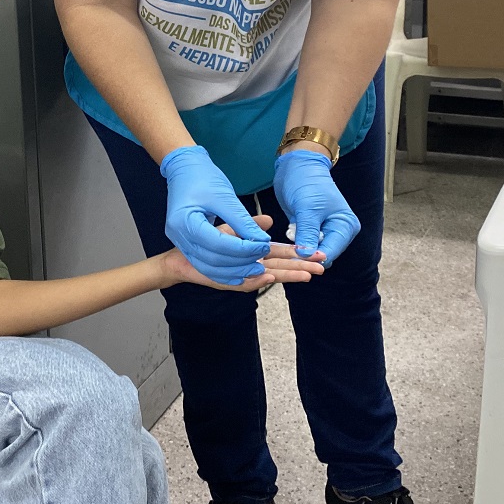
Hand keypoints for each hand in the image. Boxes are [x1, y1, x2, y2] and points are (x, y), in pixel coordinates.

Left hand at [159, 214, 325, 289]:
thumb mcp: (231, 228)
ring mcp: (239, 276)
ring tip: (306, 275)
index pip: (281, 254)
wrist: (181, 257)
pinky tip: (269, 276)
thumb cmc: (205, 241)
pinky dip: (257, 279)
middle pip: (280, 267)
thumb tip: (271, 220)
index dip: (299, 254)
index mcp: (253, 254)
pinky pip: (243, 282)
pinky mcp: (226, 282)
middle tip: (322, 267)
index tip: (318, 252)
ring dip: (286, 275)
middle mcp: (249, 267)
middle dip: (301, 267)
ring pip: (267, 276)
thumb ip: (250, 225)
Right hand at [160, 145, 272, 285]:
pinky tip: (239, 273)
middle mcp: (179, 236)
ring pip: (209, 266)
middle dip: (240, 263)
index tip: (263, 247)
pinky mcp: (187, 243)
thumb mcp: (224, 197)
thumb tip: (261, 240)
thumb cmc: (201, 177)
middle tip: (262, 261)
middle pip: (213, 260)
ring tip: (254, 269)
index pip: (218, 244)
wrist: (184, 168)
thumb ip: (243, 222)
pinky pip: (206, 264)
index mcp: (185, 222)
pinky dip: (223, 270)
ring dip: (233, 271)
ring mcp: (181, 241)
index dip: (243, 249)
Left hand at [273, 149, 360, 264]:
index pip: (331, 252)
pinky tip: (289, 231)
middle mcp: (338, 232)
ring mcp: (324, 231)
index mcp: (345, 226)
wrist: (297, 166)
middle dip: (306, 254)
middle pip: (322, 255)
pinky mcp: (311, 230)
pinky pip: (304, 244)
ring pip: (311, 251)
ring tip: (291, 233)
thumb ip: (308, 234)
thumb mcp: (307, 209)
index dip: (313, 257)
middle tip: (289, 246)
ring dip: (299, 248)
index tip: (295, 256)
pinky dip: (295, 241)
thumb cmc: (306, 182)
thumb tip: (307, 256)